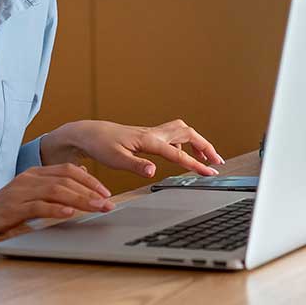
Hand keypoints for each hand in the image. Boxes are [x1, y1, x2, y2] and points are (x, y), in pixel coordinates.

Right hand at [0, 164, 114, 247]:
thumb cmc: (6, 211)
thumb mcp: (33, 195)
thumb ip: (54, 186)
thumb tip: (82, 176)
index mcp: (35, 173)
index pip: (68, 170)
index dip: (90, 179)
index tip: (106, 192)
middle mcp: (29, 178)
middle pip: (66, 179)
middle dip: (90, 191)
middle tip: (108, 203)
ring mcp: (20, 192)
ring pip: (56, 191)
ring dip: (80, 200)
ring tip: (96, 208)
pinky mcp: (13, 207)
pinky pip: (39, 206)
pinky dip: (57, 209)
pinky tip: (70, 213)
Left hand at [43, 119, 223, 178]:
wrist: (88, 134)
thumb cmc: (100, 146)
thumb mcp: (115, 160)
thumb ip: (136, 166)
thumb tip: (153, 171)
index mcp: (149, 140)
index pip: (178, 154)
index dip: (196, 164)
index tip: (210, 172)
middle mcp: (154, 134)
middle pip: (188, 133)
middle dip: (205, 146)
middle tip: (217, 161)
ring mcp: (152, 133)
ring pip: (182, 131)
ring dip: (197, 142)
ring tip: (206, 157)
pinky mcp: (148, 135)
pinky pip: (173, 135)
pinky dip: (184, 142)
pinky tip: (181, 153)